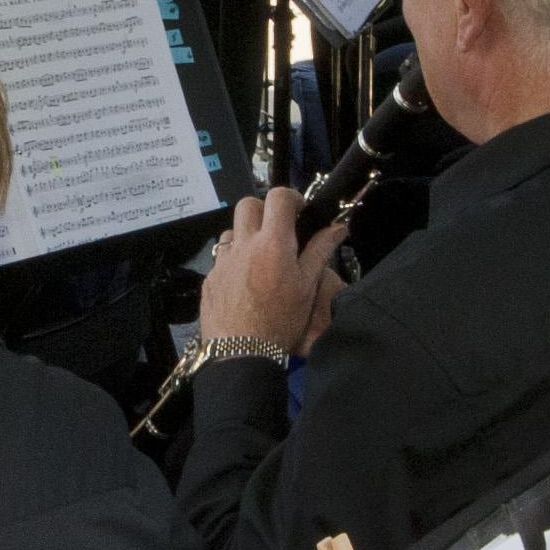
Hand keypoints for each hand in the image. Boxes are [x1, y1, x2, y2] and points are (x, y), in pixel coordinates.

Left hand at [199, 189, 339, 354]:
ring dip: (246, 234)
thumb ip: (321, 250)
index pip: (278, 197)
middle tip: (278, 230)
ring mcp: (222, 260)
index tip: (299, 211)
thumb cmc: (281, 320)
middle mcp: (243, 244)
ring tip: (260, 257)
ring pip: (232, 230)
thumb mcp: (308, 285)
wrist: (241, 353)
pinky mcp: (209, 278)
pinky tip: (244, 282)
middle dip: (264, 209)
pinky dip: (234, 259)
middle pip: (248, 204)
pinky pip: (221, 257)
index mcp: (272, 242)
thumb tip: (339, 227)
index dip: (291, 197)